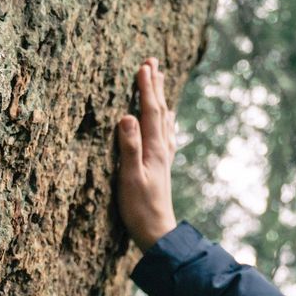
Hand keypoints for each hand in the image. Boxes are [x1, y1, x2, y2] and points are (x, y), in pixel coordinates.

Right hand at [116, 58, 178, 250]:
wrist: (158, 232)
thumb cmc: (140, 209)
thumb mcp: (129, 178)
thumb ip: (129, 147)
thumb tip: (127, 116)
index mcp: (153, 149)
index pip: (150, 112)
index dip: (147, 88)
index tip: (144, 65)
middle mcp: (161, 150)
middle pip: (160, 111)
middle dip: (156, 86)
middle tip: (154, 62)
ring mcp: (163, 158)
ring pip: (163, 121)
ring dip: (161, 99)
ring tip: (161, 82)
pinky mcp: (161, 167)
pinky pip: (164, 136)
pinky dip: (165, 122)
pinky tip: (167, 121)